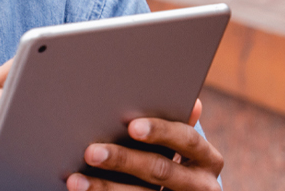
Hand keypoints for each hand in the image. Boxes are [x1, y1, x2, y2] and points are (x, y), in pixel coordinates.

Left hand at [67, 99, 223, 190]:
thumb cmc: (177, 161)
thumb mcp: (183, 146)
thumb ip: (177, 126)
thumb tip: (192, 101)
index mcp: (208, 159)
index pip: (186, 139)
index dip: (160, 131)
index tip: (132, 126)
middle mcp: (202, 185)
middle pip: (160, 170)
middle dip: (123, 160)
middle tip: (91, 152)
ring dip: (105, 188)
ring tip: (76, 181)